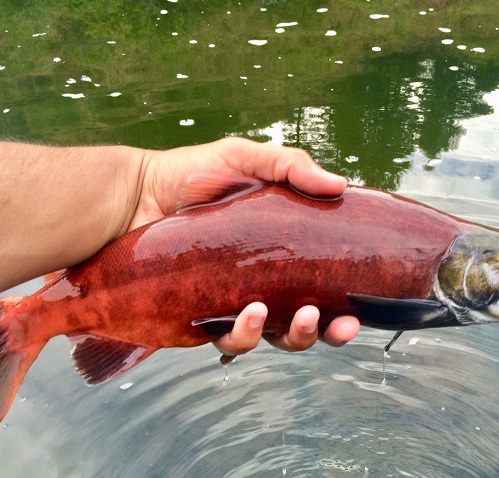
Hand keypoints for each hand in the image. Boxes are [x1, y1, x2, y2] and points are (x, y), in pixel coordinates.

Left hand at [129, 137, 359, 353]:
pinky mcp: (203, 314)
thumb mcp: (247, 159)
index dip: (344, 304)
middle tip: (340, 323)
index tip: (361, 309)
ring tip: (296, 315)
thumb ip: (291, 166)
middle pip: (304, 322)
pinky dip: (244, 334)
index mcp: (282, 251)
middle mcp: (263, 282)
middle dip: (326, 332)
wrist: (138, 191)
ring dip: (293, 336)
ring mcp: (233, 300)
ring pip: (272, 337)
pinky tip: (249, 313)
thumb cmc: (194, 174)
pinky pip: (229, 338)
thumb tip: (340, 184)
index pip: (322, 284)